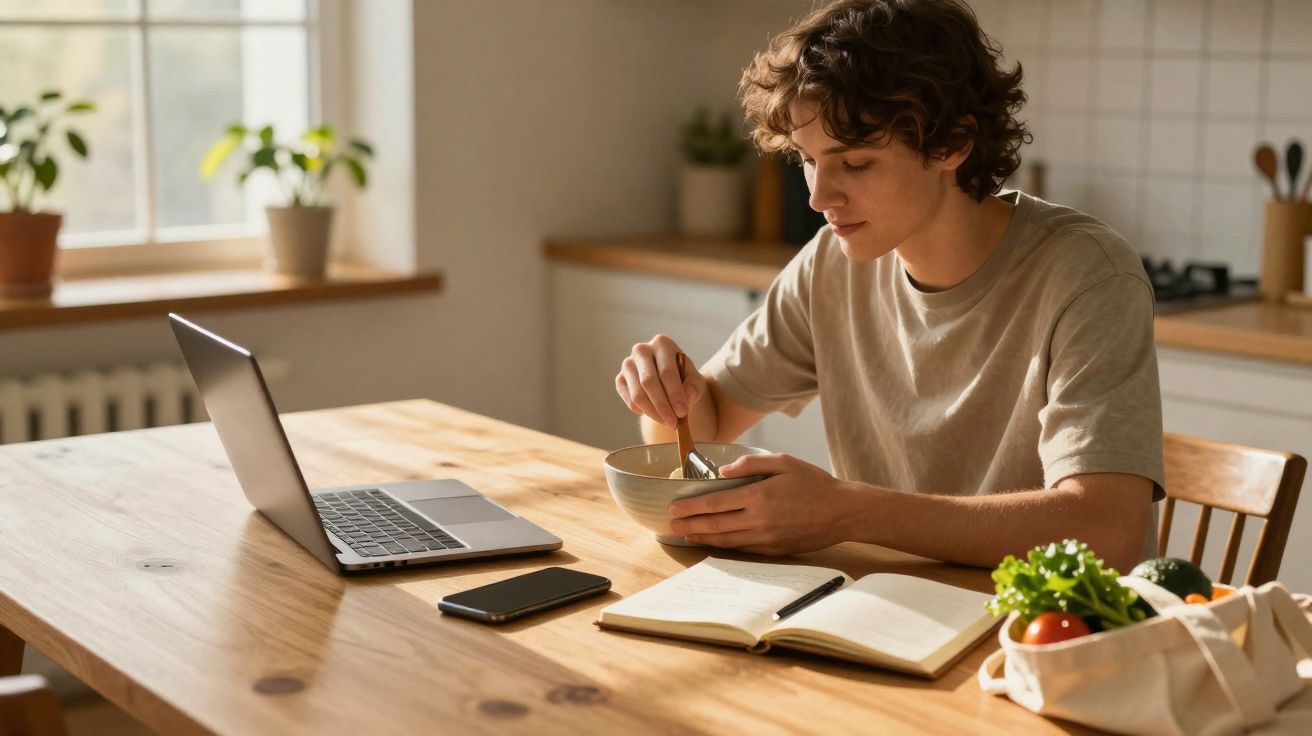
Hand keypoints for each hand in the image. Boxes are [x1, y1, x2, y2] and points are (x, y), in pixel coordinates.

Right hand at [615, 334, 706, 427]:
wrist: (668, 380)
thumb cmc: (683, 377)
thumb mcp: (695, 380)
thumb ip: (694, 387)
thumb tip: (687, 397)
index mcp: (662, 344)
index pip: (666, 371)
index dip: (674, 394)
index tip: (682, 412)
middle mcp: (641, 350)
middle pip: (648, 382)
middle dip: (662, 406)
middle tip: (673, 422)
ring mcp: (628, 364)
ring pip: (637, 394)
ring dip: (653, 412)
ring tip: (666, 422)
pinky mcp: (620, 379)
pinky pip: (630, 400)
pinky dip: (643, 411)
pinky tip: (654, 413)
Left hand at [667, 453, 856, 554]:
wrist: (842, 511)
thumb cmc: (814, 482)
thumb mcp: (783, 462)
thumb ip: (751, 464)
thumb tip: (723, 472)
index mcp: (759, 496)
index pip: (716, 502)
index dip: (692, 506)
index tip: (674, 507)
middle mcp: (759, 520)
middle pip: (715, 524)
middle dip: (690, 524)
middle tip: (671, 525)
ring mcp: (766, 538)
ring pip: (726, 541)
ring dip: (703, 538)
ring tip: (686, 535)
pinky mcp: (774, 550)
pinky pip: (743, 549)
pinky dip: (724, 546)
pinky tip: (714, 542)